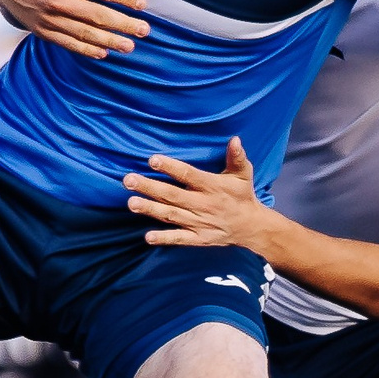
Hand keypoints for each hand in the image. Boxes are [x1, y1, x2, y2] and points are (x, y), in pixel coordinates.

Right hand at [0, 0, 148, 58]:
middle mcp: (60, 1)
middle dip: (124, 24)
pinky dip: (87, 49)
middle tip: (146, 31)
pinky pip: (69, 43)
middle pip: (98, 15)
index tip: (142, 4)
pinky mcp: (45, 32)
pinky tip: (104, 53)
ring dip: (110, 41)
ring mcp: (52, 19)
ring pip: (86, 33)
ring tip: (130, 46)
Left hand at [123, 138, 268, 247]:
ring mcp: (199, 222)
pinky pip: (179, 238)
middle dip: (149, 187)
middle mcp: (203, 204)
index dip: (170, 167)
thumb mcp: (243, 174)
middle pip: (172, 195)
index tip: (152, 159)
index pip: (188, 175)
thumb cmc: (242, 195)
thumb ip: (237, 157)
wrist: (250, 227)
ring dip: (151, 209)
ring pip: (171, 215)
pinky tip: (147, 236)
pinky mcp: (198, 238)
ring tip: (131, 203)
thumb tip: (235, 139)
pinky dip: (164, 238)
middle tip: (128, 180)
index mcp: (212, 186)